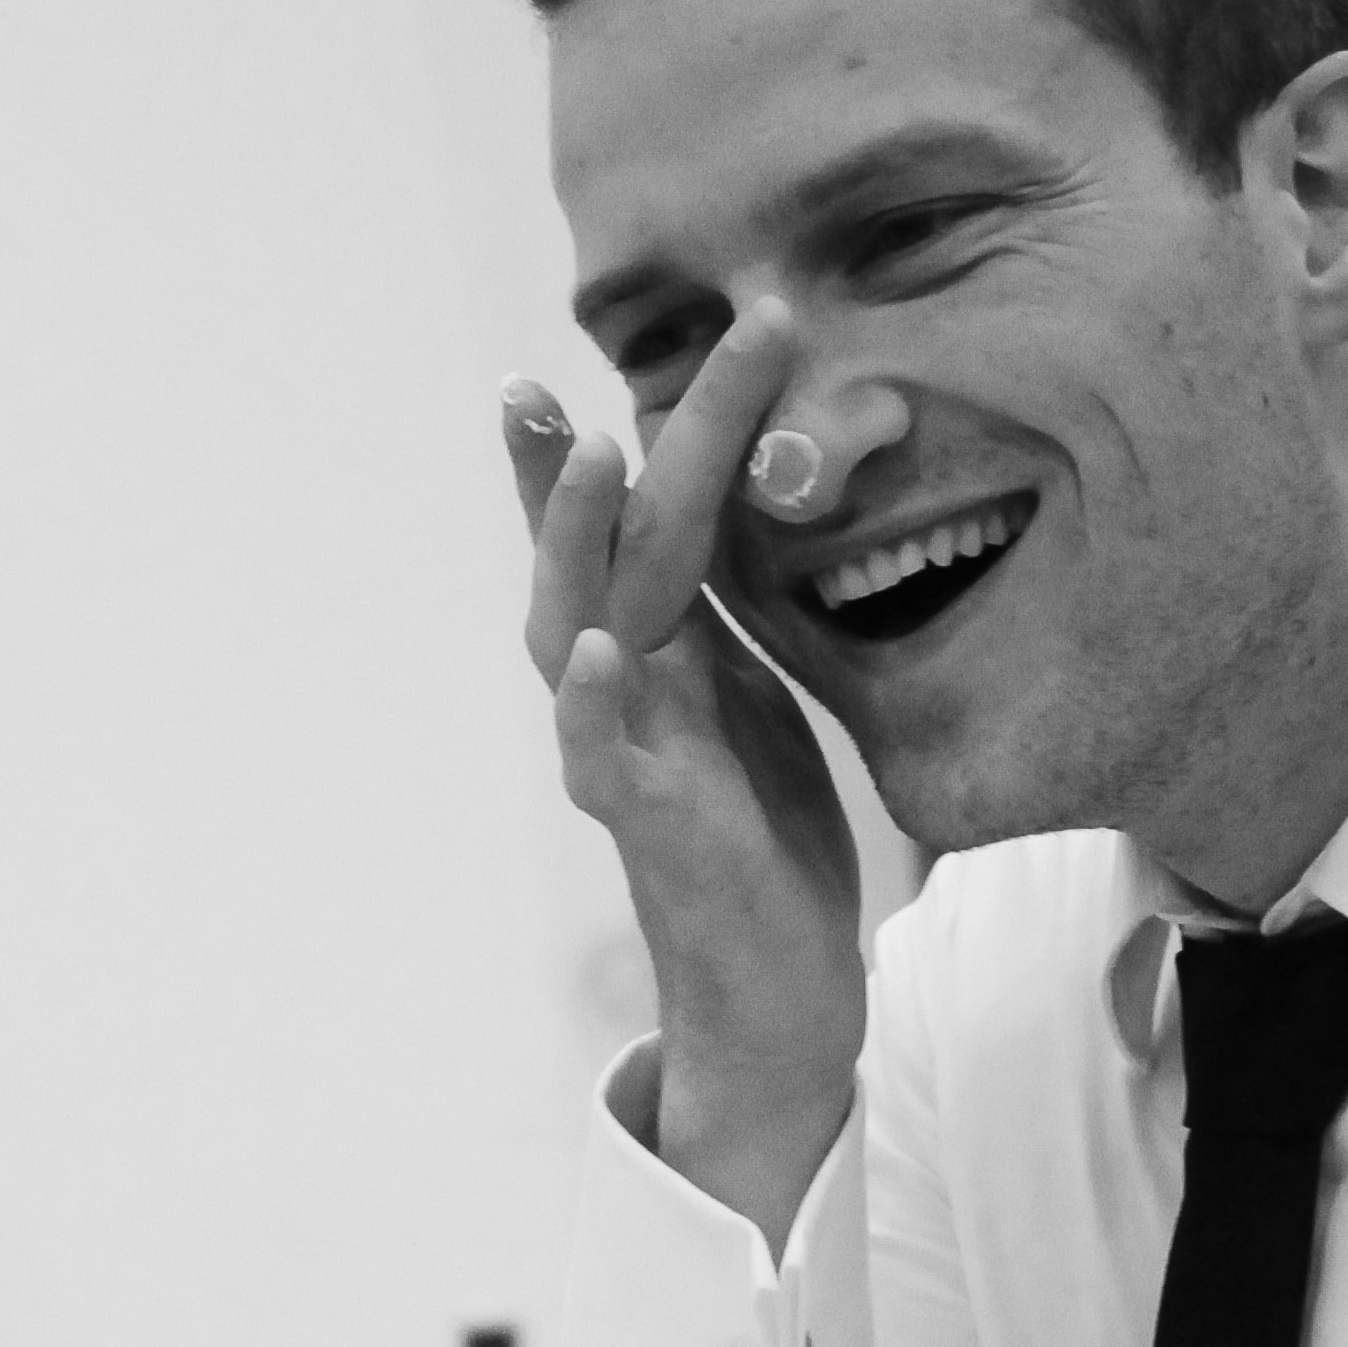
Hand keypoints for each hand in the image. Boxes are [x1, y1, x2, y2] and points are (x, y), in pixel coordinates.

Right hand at [504, 305, 867, 1247]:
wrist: (776, 987)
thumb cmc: (765, 837)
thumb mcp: (760, 690)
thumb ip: (735, 606)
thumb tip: (760, 493)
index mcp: (660, 648)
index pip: (633, 522)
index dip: (614, 441)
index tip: (576, 359)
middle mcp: (623, 689)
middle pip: (602, 552)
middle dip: (584, 455)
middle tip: (571, 367)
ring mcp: (625, 754)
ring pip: (580, 631)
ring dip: (574, 546)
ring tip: (584, 458)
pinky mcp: (649, 826)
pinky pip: (605, 759)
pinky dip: (592, 706)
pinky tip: (595, 651)